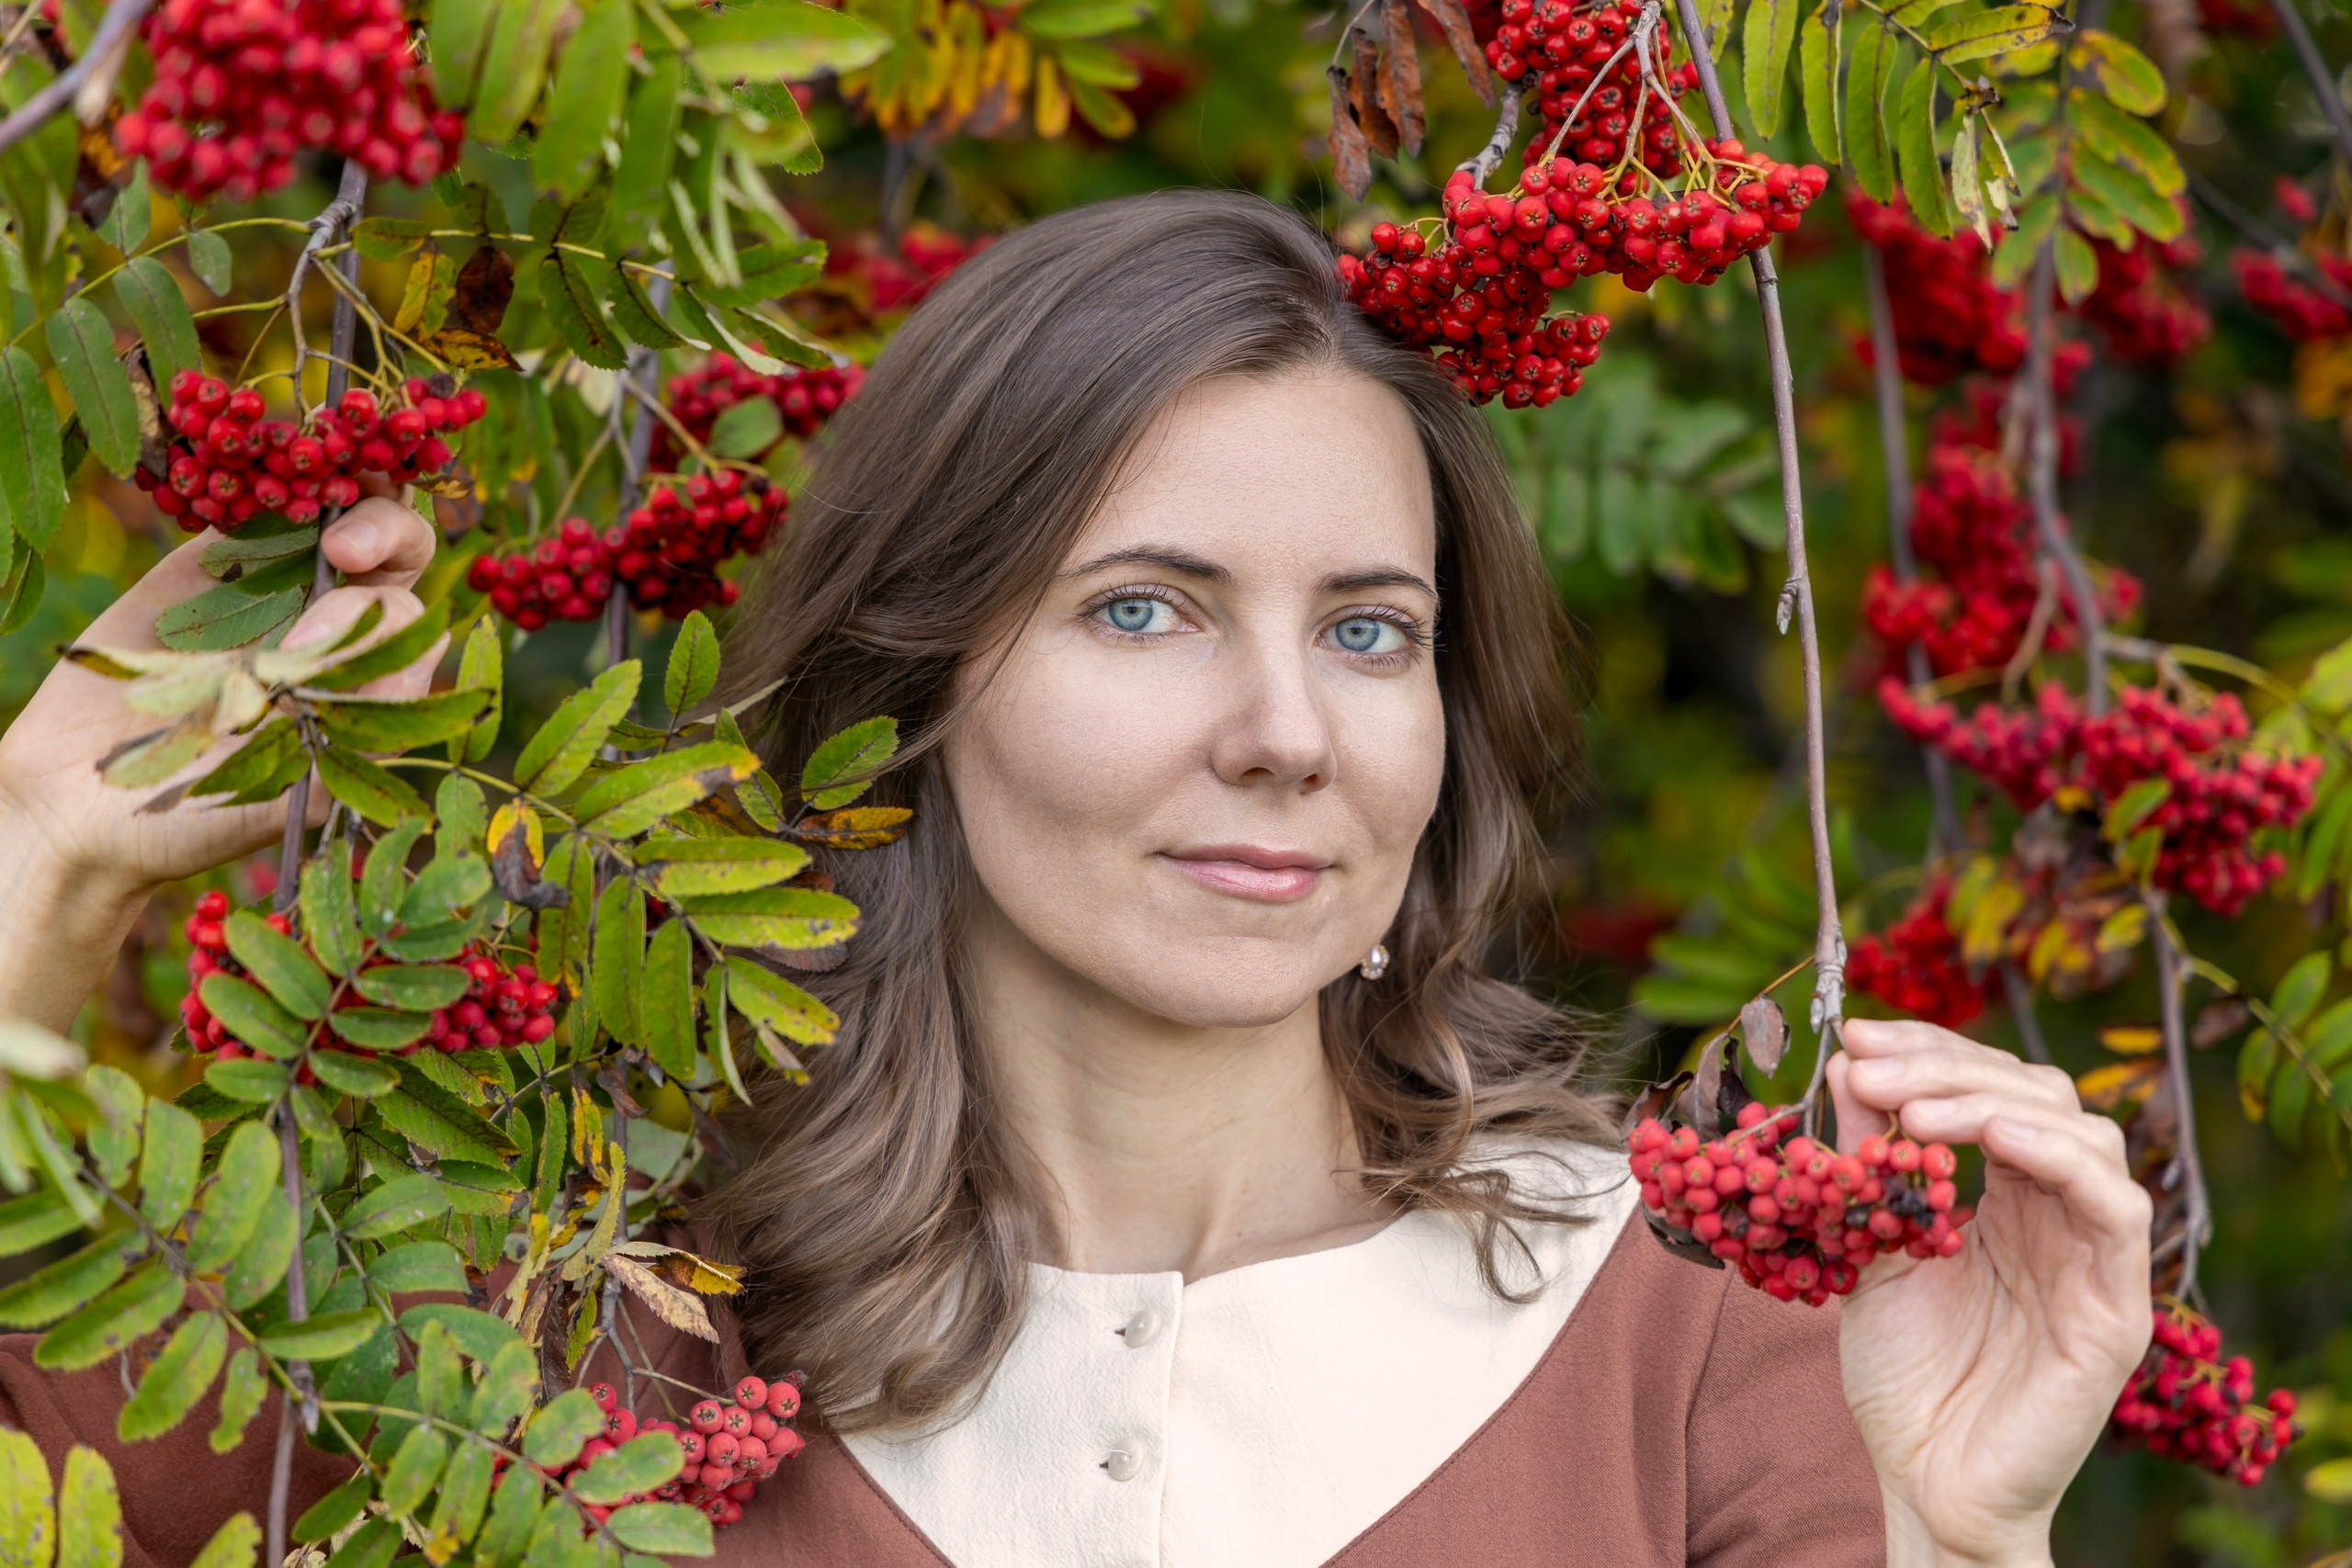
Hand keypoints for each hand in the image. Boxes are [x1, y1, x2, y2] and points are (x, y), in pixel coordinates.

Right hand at [0, 495, 441, 1028]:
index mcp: (371, 684)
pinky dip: (262, 474)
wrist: (82, 804)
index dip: (380, 618)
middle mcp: (337, 627)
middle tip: (342, 548)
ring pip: (334, 510)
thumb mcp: (289, 796)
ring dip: (338, 479)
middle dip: (384, 531)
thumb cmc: (197, 820)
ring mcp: (277, 588)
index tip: (311, 644)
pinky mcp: (210, 563)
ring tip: (319, 464)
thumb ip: (352, 737)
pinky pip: (252, 506)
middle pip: (396, 549)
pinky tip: (254, 462)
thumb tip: (416, 658)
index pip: (410, 624)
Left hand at [1830, 1018, 2151, 1567]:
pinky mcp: (2117, 1307)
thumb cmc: (1905, 1376)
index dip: (1931, 1051)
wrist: (1927, 1480)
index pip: (1990, 1089)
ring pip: (2085, 1135)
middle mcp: (2058, 1216)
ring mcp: (2095, 1257)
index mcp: (2007, 1197)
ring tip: (1916, 1108)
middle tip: (1873, 1064)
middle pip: (2036, 1095)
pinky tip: (1994, 1137)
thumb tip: (1846, 1066)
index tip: (1858, 1035)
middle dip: (1950, 1065)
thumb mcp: (1869, 1248)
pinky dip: (2058, 1157)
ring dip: (1995, 1102)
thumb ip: (1867, 1163)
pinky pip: (2116, 1209)